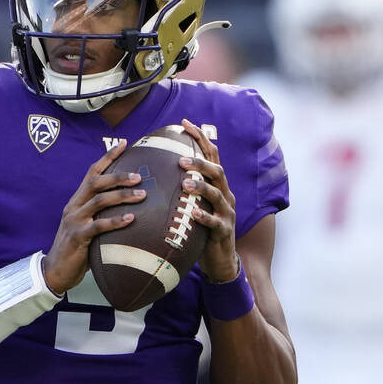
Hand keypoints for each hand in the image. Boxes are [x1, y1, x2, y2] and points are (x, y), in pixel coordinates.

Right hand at [43, 139, 145, 293]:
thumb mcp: (87, 225)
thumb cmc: (77, 248)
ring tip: (142, 195)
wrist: (56, 270)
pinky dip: (115, 221)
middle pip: (96, 182)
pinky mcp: (78, 237)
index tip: (124, 143)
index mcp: (77, 200)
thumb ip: (101, 214)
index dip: (107, 156)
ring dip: (121, 195)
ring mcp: (75, 220)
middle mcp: (74, 206)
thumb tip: (129, 207)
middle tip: (139, 176)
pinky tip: (130, 219)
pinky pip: (99, 226)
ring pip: (99, 200)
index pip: (92, 172)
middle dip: (118, 176)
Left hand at [179, 119, 238, 281]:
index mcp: (217, 186)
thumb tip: (156, 168)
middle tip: (181, 159)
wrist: (220, 260)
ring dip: (201, 187)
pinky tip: (193, 214)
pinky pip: (216, 223)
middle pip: (217, 171)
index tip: (185, 123)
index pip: (211, 156)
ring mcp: (226, 213)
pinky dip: (205, 217)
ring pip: (218, 194)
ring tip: (185, 183)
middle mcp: (225, 195)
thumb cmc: (202, 230)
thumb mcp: (194, 205)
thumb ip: (183, 188)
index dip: (200, 138)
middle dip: (200, 162)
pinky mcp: (224, 231)